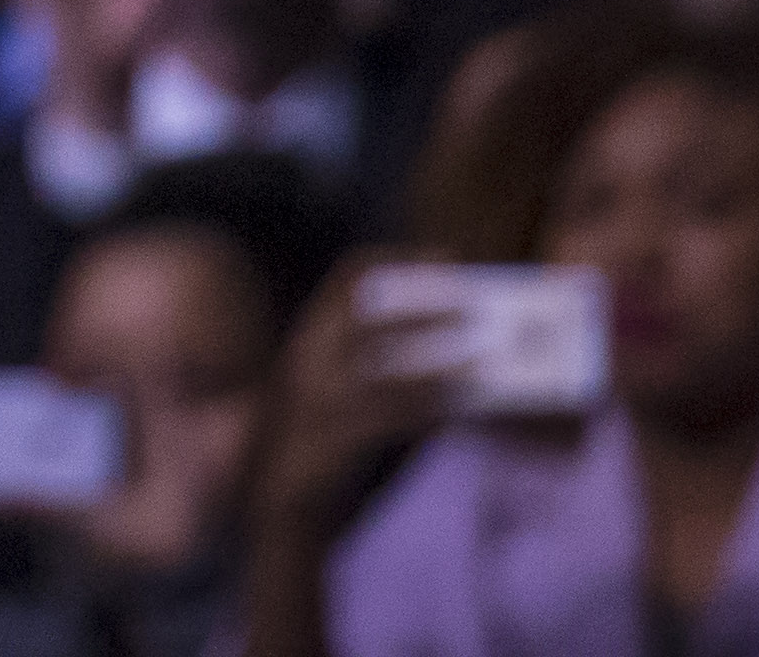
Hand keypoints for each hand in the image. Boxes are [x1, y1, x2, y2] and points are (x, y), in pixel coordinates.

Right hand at [254, 255, 462, 540]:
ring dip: (440, 362)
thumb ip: (377, 366)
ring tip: (483, 358)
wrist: (275, 504)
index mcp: (308, 336)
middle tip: (474, 302)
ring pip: (387, 370)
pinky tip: (458, 414)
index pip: (347, 277)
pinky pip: (391, 420)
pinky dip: (429, 414)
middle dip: (426, 303)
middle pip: (371, 314)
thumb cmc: (319, 442)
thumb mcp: (337, 388)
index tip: (444, 255)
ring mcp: (317, 399)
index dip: (399, 258)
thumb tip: (450, 353)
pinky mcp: (333, 440)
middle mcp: (308, 358)